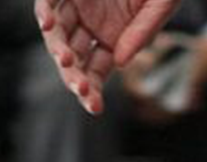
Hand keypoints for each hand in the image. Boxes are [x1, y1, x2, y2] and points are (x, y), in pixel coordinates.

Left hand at [35, 0, 181, 113]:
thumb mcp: (160, 6)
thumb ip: (143, 33)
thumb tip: (121, 62)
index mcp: (112, 40)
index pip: (96, 71)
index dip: (92, 90)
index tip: (93, 106)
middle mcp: (90, 26)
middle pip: (75, 59)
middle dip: (75, 77)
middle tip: (81, 89)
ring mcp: (76, 5)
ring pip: (59, 36)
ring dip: (61, 51)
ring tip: (67, 61)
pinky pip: (49, 2)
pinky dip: (45, 13)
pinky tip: (49, 26)